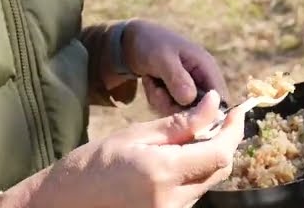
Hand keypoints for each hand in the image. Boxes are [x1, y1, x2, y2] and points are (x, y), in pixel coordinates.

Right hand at [5, 91, 250, 207]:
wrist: (65, 202)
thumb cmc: (95, 163)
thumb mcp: (136, 135)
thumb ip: (180, 124)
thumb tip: (213, 105)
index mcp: (163, 174)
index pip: (218, 153)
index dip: (233, 130)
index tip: (238, 110)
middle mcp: (172, 201)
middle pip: (218, 170)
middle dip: (223, 142)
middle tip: (219, 118)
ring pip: (207, 183)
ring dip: (207, 158)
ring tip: (192, 136)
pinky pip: (192, 195)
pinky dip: (193, 174)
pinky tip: (179, 159)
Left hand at [122, 19, 229, 114]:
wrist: (134, 41)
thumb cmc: (152, 44)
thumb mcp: (163, 58)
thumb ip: (177, 78)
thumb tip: (190, 99)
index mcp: (207, 67)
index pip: (220, 99)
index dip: (205, 111)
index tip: (180, 109)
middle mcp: (202, 81)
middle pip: (199, 111)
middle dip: (174, 106)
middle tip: (157, 90)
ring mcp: (190, 89)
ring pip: (182, 112)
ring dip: (161, 102)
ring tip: (151, 81)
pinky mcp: (178, 96)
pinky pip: (170, 110)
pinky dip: (157, 101)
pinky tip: (150, 84)